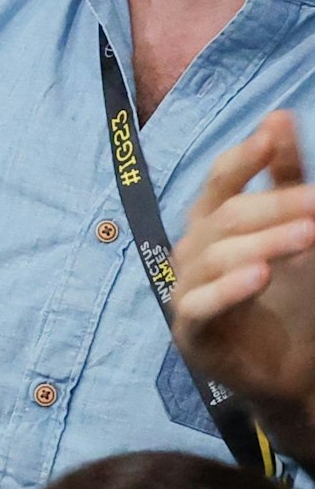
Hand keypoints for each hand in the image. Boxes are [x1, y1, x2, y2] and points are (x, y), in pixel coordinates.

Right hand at [171, 111, 314, 415]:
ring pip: (218, 256)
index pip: (219, 181)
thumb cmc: (290, 297)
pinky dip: (230, 289)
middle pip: (227, 217)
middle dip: (276, 206)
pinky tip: (260, 276)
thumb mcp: (294, 231)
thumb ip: (284, 179)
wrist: (291, 371)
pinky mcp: (192, 333)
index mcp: (211, 223)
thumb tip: (279, 117)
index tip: (272, 135)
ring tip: (311, 235)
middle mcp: (192, 251)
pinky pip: (203, 305)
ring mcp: (186, 291)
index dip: (243, 158)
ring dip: (266, 242)